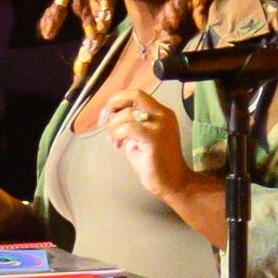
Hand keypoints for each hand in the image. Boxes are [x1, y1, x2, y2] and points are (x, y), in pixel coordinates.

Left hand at [97, 87, 194, 203]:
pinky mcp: (154, 138)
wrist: (172, 183)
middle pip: (133, 96)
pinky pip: (128, 128)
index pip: (135, 94)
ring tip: (115, 143)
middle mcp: (163, 114)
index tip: (106, 116)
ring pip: (127, 114)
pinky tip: (118, 145)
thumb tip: (107, 114)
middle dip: (113, 107)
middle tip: (105, 124)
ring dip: (113, 127)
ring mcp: (160, 125)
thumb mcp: (137, 138)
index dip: (117, 100)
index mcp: (161, 112)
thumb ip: (126, 124)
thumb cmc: (154, 163)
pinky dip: (117, 134)